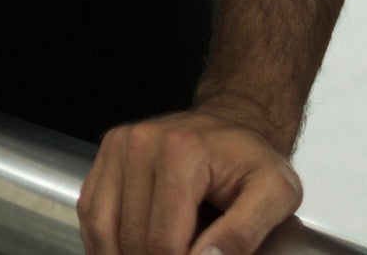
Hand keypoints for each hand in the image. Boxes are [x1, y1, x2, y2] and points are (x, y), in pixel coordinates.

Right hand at [78, 104, 302, 254]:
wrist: (234, 123)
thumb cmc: (252, 159)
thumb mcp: (275, 194)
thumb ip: (244, 233)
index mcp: (181, 153)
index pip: (163, 241)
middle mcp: (141, 144)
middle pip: (131, 238)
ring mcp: (119, 147)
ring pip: (101, 228)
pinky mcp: (107, 154)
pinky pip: (90, 210)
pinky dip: (102, 241)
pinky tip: (125, 250)